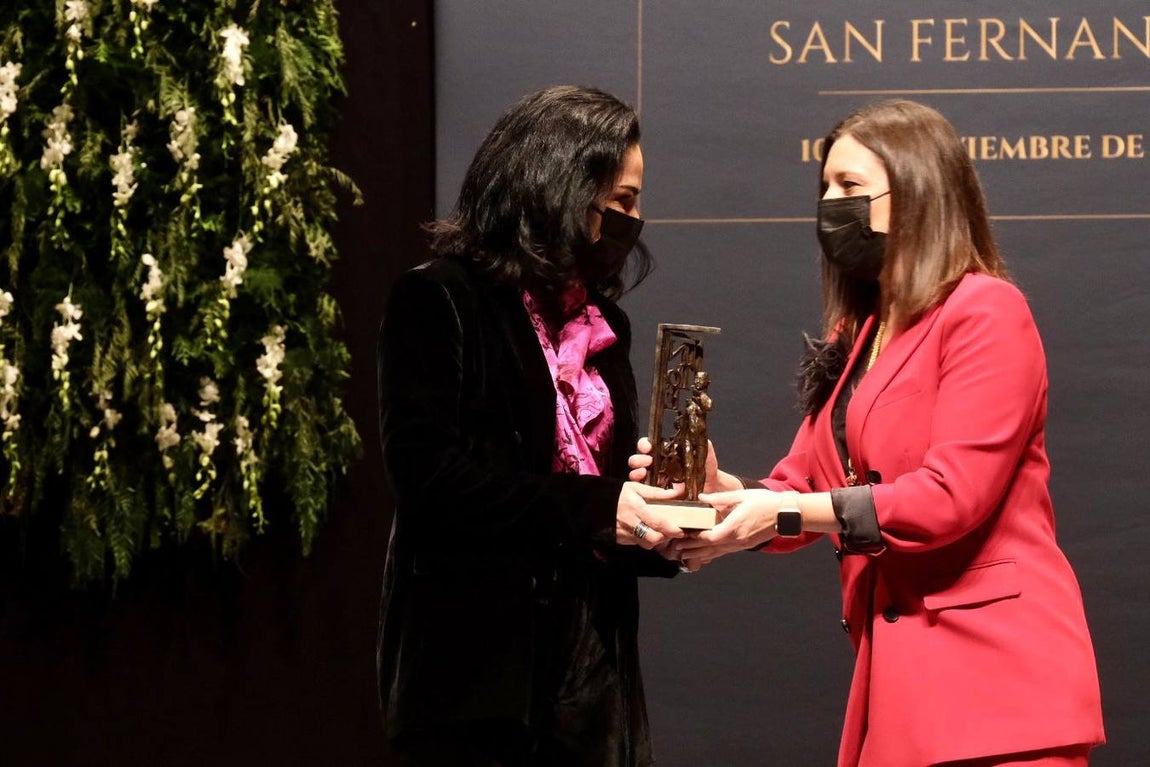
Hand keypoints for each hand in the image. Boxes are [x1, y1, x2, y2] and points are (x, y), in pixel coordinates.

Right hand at [616, 481, 685, 549]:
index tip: (680, 530)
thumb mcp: (635, 488)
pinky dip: (644, 540)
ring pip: (646, 544)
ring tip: (659, 531)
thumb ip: (655, 492)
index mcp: (636, 508)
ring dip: (655, 540)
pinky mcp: (620, 539)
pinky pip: (636, 543)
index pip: (658, 523)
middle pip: (653, 539)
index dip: (671, 529)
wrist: (595, 503)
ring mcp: (624, 533)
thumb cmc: (617, 494)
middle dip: (664, 537)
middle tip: (670, 531)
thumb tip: (675, 493)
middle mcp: (630, 523)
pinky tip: (646, 531)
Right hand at [627, 436, 721, 491]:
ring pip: (637, 474)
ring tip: (643, 472)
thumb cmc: (706, 473)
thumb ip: (703, 448)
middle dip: (638, 458)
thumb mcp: (706, 458)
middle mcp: (658, 466)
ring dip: (636, 471)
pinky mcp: (656, 495)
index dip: (645, 444)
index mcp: (666, 454)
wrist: (710, 492)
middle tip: (647, 460)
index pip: (649, 446)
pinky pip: (643, 491)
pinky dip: (640, 488)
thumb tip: (700, 438)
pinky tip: (646, 486)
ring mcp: (656, 481)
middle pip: (639, 459)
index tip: (648, 446)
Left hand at [665, 489, 780, 569]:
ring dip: (700, 554)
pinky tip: (705, 556)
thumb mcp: (742, 496)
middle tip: (676, 550)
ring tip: (685, 556)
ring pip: (717, 552)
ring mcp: (741, 544)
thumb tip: (702, 498)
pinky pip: (725, 552)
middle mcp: (737, 539)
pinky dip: (713, 554)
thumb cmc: (765, 502)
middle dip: (692, 549)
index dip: (695, 539)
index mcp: (735, 526)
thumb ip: (720, 498)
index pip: (710, 537)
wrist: (785, 514)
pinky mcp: (745, 545)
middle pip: (710, 548)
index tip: (682, 536)